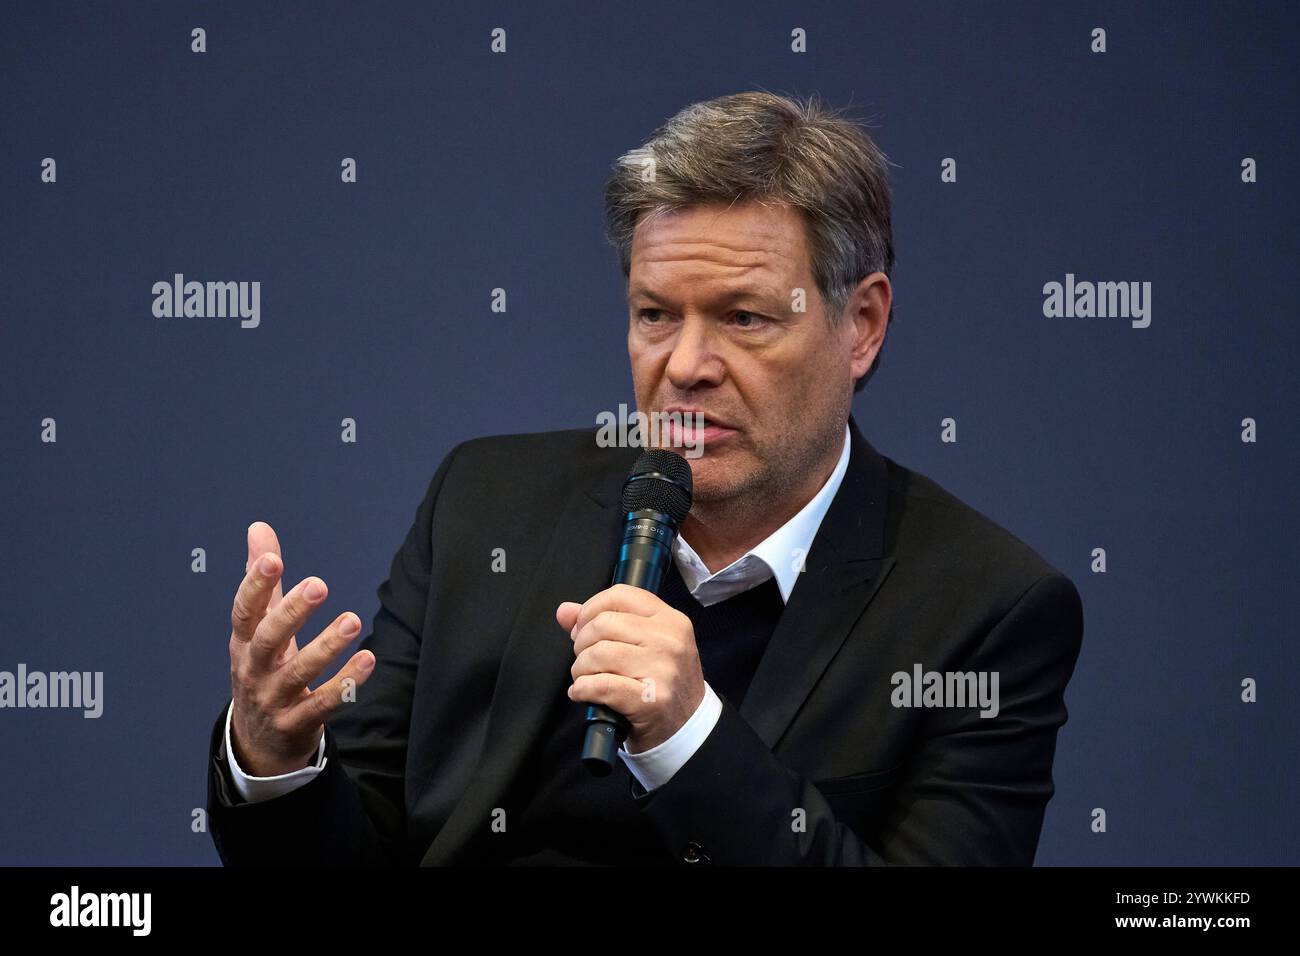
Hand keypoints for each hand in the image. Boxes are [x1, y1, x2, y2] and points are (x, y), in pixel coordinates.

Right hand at [227, 521, 375, 776]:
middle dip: (291, 612)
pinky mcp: (298, 723)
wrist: (258, 742)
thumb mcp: (257, 627)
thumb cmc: (263, 669)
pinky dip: (345, 684)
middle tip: (319, 584)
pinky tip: (367, 660)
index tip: (272, 558)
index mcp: (242, 644)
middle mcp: (253, 671)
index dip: (254, 585)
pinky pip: (323, 704)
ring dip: (326, 647)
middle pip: (267, 640)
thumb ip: (264, 579)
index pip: (244, 612)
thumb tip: (259, 528)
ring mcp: (274, 700)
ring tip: (353, 620)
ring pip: (298, 674)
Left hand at [556, 583, 704, 753]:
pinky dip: (582, 689)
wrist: (688, 728)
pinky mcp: (650, 700)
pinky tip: (583, 693)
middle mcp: (669, 641)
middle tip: (587, 660)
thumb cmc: (663, 684)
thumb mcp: (646, 645)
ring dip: (580, 669)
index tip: (583, 628)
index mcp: (671, 621)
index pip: (620, 595)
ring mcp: (662, 670)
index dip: (591, 609)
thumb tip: (565, 611)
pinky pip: (600, 685)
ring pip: (598, 654)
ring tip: (587, 678)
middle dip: (582, 643)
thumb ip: (606, 622)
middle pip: (603, 624)